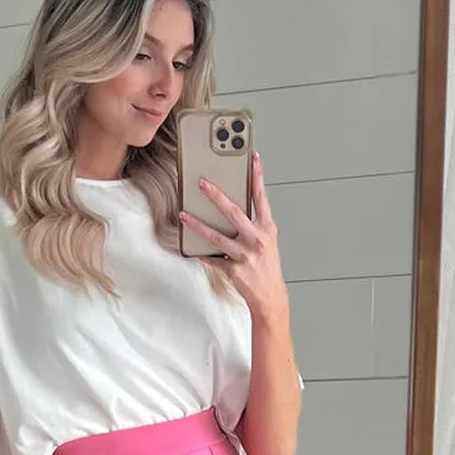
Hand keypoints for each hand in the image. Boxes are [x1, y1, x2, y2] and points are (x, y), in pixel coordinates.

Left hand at [179, 151, 287, 320]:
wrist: (269, 295)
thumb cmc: (267, 266)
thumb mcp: (266, 241)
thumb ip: (253, 223)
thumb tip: (231, 207)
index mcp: (267, 229)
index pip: (261, 198)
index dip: (257, 177)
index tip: (252, 158)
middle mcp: (257, 240)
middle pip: (234, 213)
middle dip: (216, 196)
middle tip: (201, 183)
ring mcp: (245, 256)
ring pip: (216, 237)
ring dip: (198, 225)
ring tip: (184, 215)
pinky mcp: (233, 270)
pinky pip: (213, 259)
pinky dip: (203, 254)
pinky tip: (192, 249)